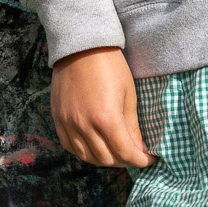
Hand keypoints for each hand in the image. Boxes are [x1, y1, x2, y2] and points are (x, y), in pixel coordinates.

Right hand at [50, 46, 154, 167]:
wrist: (81, 46)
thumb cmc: (110, 66)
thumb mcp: (128, 95)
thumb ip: (132, 126)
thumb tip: (140, 149)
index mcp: (106, 119)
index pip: (125, 153)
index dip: (140, 160)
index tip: (149, 159)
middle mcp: (84, 125)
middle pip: (106, 159)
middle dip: (124, 160)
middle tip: (134, 153)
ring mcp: (68, 123)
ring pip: (87, 156)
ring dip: (104, 159)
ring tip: (115, 151)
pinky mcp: (58, 118)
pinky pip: (69, 146)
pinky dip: (84, 152)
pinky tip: (94, 146)